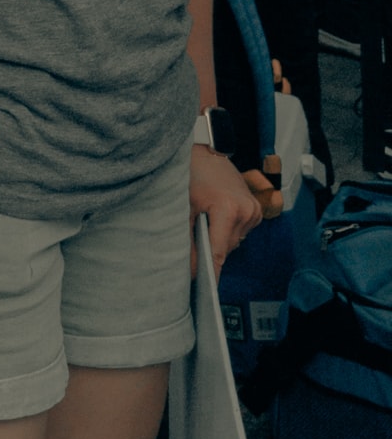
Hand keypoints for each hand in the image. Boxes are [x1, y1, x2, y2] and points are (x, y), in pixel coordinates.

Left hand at [191, 144, 263, 269]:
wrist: (206, 150)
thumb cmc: (190, 173)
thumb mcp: (182, 206)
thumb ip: (185, 239)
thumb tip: (189, 270)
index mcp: (228, 209)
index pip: (218, 252)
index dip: (209, 271)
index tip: (203, 288)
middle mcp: (246, 211)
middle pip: (226, 248)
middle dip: (209, 250)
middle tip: (192, 248)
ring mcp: (254, 210)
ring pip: (233, 241)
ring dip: (218, 238)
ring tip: (203, 222)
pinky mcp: (255, 209)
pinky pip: (239, 231)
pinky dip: (226, 229)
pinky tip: (215, 215)